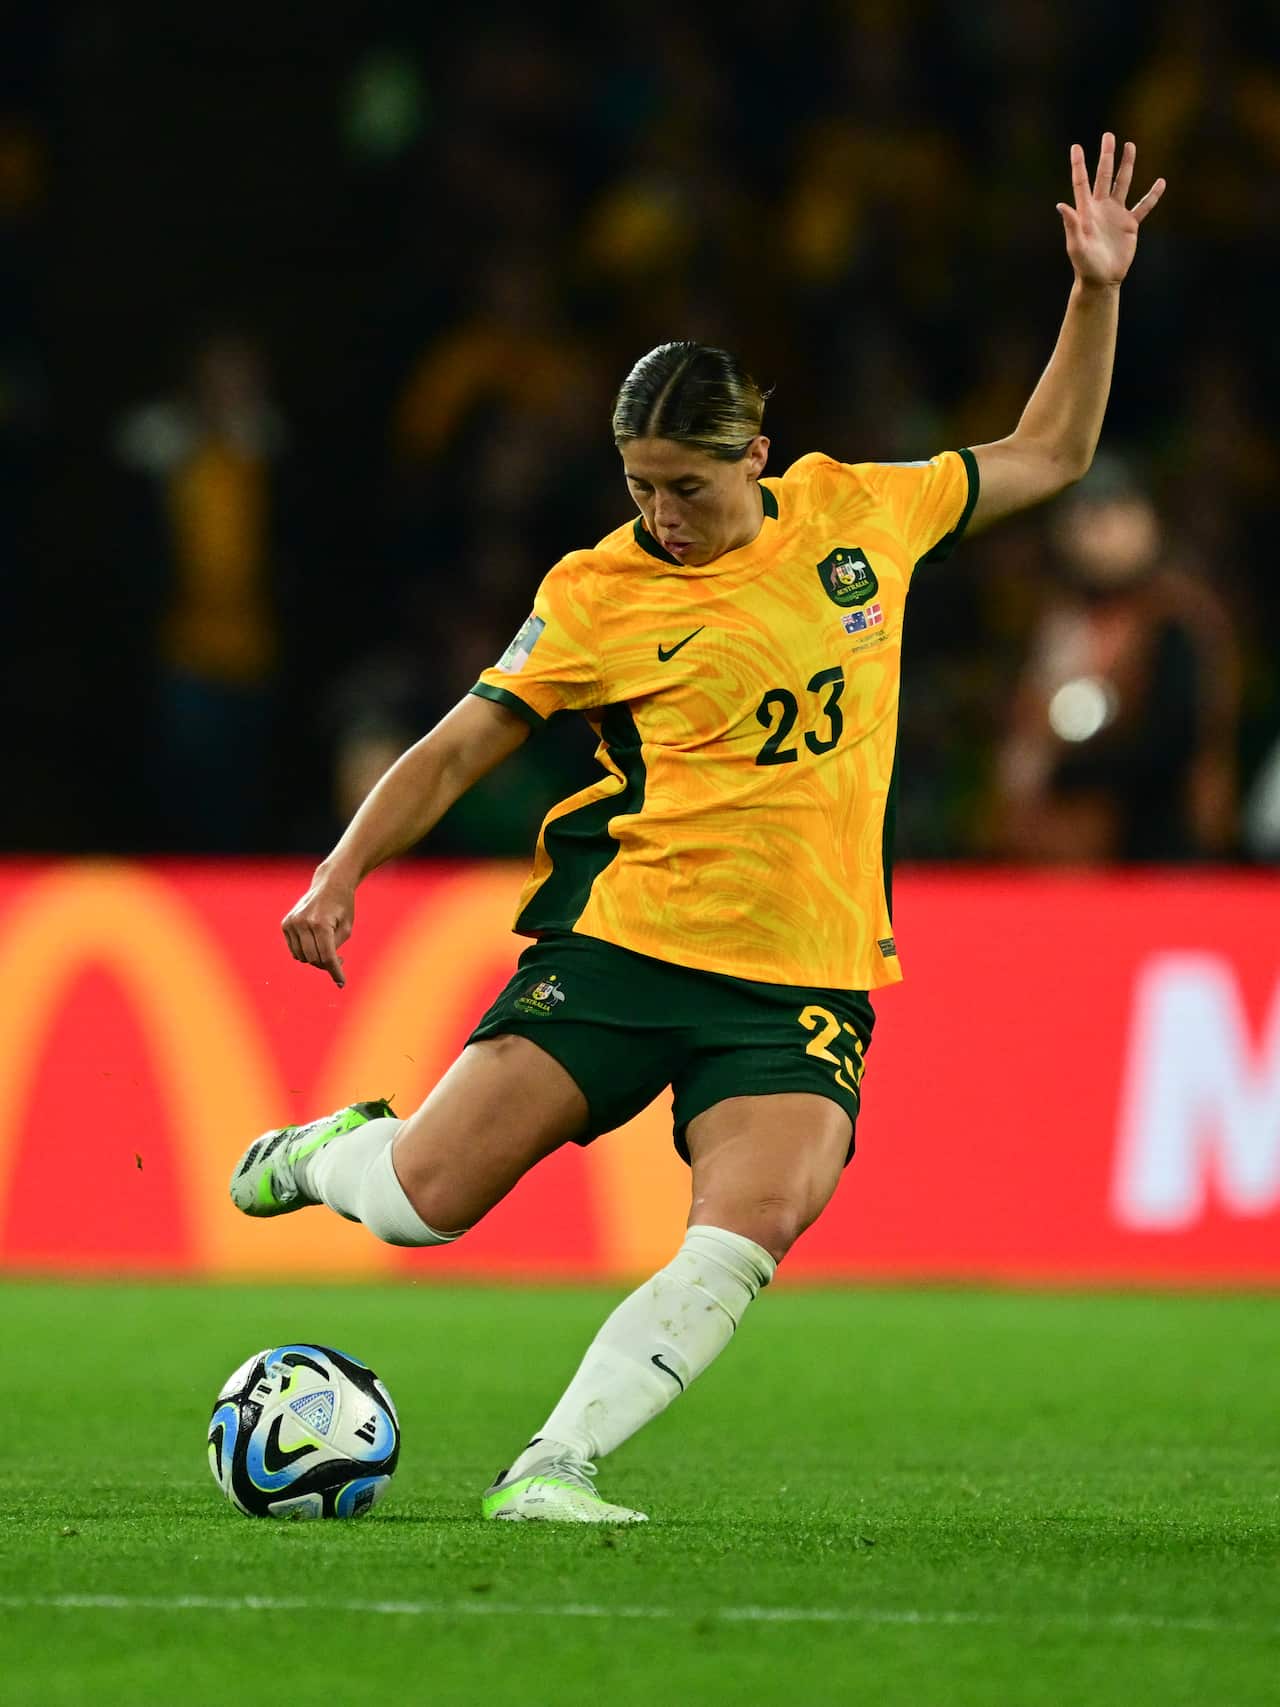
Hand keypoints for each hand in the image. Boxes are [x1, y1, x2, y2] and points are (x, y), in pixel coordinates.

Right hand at [282, 869, 354, 986]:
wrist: (330, 884)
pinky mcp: (285, 924)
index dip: (335, 972)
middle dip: (327, 964)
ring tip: (329, 949)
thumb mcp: (347, 928)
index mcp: (320, 923)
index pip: (327, 956)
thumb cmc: (343, 906)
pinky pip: (294, 949)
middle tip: (340, 959)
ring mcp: (291, 923)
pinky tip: (316, 943)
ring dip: (315, 958)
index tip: (342, 983)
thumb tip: (325, 966)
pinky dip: (305, 951)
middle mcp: (302, 923)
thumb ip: (335, 948)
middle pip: (313, 959)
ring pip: (302, 957)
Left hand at [1058, 134, 1165, 287]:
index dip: (1079, 164)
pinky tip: (1160, 182)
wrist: (1101, 279)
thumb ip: (1071, 224)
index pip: (1081, 182)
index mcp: (1086, 211)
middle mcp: (1101, 208)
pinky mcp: (1130, 224)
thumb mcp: (1076, 245)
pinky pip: (1143, 206)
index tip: (1076, 146)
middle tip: (1108, 136)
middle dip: (1106, 156)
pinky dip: (1152, 195)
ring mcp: (1116, 214)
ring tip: (1130, 146)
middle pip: (1104, 176)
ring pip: (1123, 183)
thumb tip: (1061, 205)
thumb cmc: (1085, 264)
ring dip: (1127, 165)